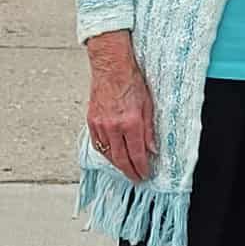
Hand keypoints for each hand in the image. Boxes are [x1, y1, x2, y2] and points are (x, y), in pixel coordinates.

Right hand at [85, 31, 156, 181]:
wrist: (111, 67)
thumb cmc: (131, 81)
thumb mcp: (148, 105)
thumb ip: (150, 130)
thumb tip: (152, 149)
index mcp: (130, 122)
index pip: (137, 154)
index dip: (142, 168)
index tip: (146, 174)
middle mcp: (114, 126)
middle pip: (121, 159)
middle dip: (130, 172)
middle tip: (137, 178)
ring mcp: (100, 125)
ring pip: (108, 154)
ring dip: (118, 165)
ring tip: (127, 170)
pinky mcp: (92, 121)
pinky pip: (98, 145)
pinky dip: (107, 154)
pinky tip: (113, 156)